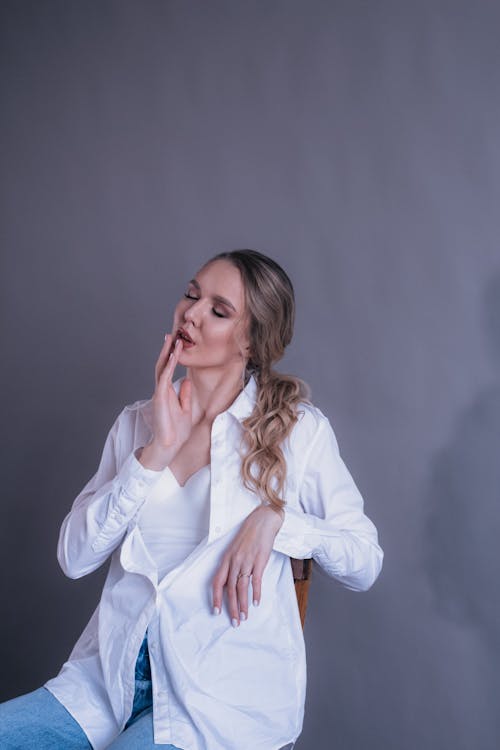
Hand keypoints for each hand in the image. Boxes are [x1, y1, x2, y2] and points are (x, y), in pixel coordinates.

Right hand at [140, 334, 191, 468]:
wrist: (168, 445)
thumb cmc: (176, 431)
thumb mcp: (185, 409)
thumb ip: (184, 395)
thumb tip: (186, 381)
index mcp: (167, 392)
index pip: (167, 370)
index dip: (171, 356)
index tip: (176, 343)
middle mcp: (161, 390)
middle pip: (162, 365)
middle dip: (167, 349)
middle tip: (171, 334)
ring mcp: (159, 393)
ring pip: (161, 368)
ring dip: (167, 353)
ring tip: (172, 339)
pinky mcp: (159, 398)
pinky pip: (163, 378)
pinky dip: (168, 366)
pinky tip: (172, 356)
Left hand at [212, 504, 283, 626]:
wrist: (262, 520)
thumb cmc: (249, 534)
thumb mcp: (235, 548)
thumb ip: (232, 564)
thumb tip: (230, 581)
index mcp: (226, 558)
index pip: (217, 582)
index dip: (216, 598)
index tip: (216, 611)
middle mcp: (234, 561)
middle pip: (230, 589)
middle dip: (231, 607)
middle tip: (234, 622)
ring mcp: (247, 561)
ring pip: (242, 587)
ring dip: (242, 604)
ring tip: (243, 617)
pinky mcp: (259, 560)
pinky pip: (256, 580)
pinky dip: (256, 593)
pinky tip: (255, 603)